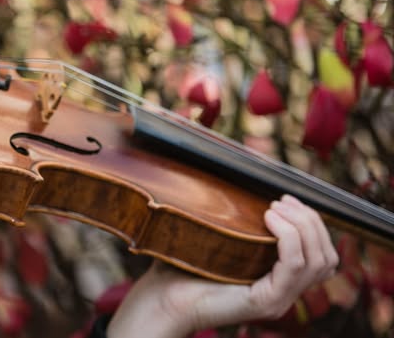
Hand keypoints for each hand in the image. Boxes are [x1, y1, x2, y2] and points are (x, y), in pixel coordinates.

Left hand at [106, 195, 338, 337]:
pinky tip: (268, 218)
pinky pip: (294, 265)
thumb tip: (246, 189)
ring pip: (319, 261)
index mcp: (278, 281)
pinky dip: (288, 236)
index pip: (323, 256)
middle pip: (327, 257)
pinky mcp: (267, 301)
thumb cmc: (183, 267)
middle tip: (282, 200)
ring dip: (302, 226)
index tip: (286, 199)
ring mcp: (279, 300)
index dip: (312, 223)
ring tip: (274, 208)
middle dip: (311, 220)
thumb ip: (238, 224)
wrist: (163, 298)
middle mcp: (284, 293)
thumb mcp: (218, 240)